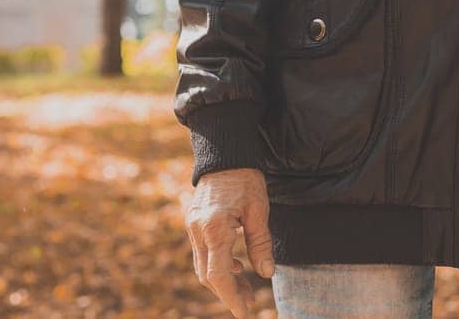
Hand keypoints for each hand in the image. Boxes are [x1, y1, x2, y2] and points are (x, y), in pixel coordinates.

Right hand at [185, 167, 273, 317]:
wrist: (225, 155)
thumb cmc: (246, 179)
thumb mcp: (259, 210)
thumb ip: (261, 243)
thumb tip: (266, 274)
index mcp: (215, 229)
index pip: (219, 275)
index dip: (231, 297)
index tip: (244, 312)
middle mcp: (198, 231)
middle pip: (208, 275)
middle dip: (228, 292)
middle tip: (249, 302)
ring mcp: (192, 227)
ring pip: (203, 266)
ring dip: (223, 280)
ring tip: (246, 288)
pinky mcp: (193, 224)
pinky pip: (202, 253)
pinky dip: (217, 265)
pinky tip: (237, 266)